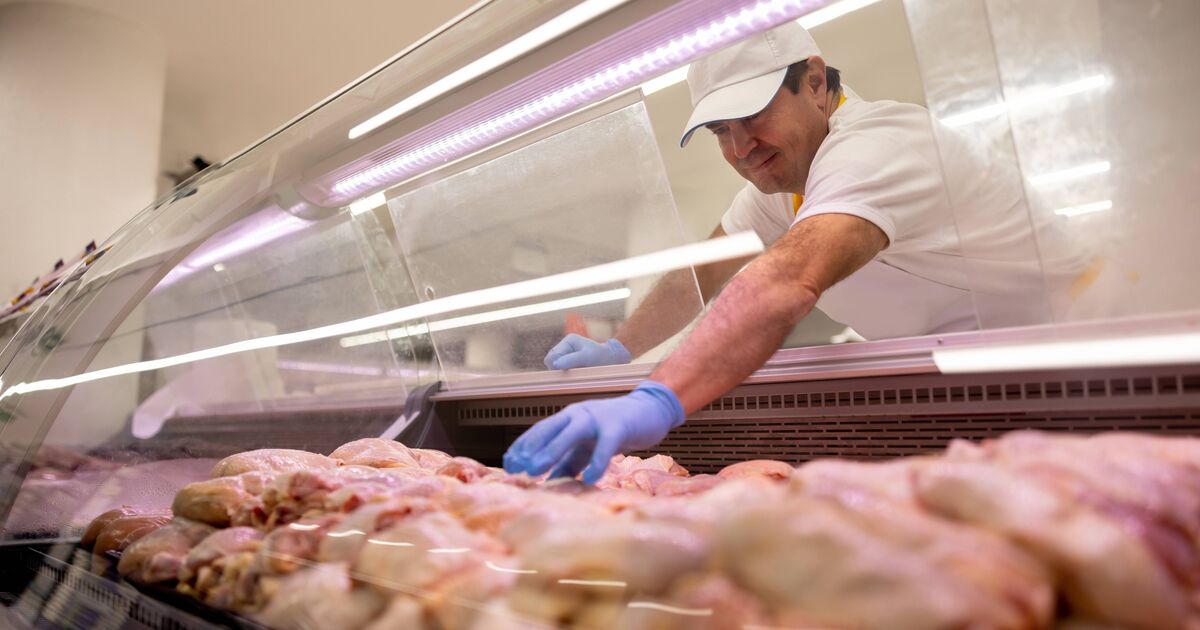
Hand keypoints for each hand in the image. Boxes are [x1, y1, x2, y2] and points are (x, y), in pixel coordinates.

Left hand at [503, 380, 684, 484]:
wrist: (650, 411)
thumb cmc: (615, 430)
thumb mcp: (587, 447)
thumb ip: (569, 463)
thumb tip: (549, 484)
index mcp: (568, 419)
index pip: (540, 431)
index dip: (522, 446)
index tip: (507, 464)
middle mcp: (578, 415)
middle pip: (549, 429)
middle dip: (531, 448)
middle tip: (516, 468)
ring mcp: (598, 418)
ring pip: (572, 433)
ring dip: (552, 450)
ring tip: (537, 470)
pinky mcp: (618, 426)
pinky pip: (606, 445)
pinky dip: (597, 461)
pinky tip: (590, 479)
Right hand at [543, 334, 630, 369]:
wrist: (612, 362)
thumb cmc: (601, 357)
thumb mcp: (588, 357)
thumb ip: (572, 360)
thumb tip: (555, 364)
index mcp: (569, 340)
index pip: (552, 355)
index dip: (557, 365)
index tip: (569, 371)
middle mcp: (565, 347)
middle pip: (550, 361)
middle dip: (559, 369)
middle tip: (574, 372)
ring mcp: (565, 356)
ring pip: (553, 368)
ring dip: (562, 373)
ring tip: (577, 372)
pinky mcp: (567, 364)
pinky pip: (559, 372)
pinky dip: (565, 376)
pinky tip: (576, 374)